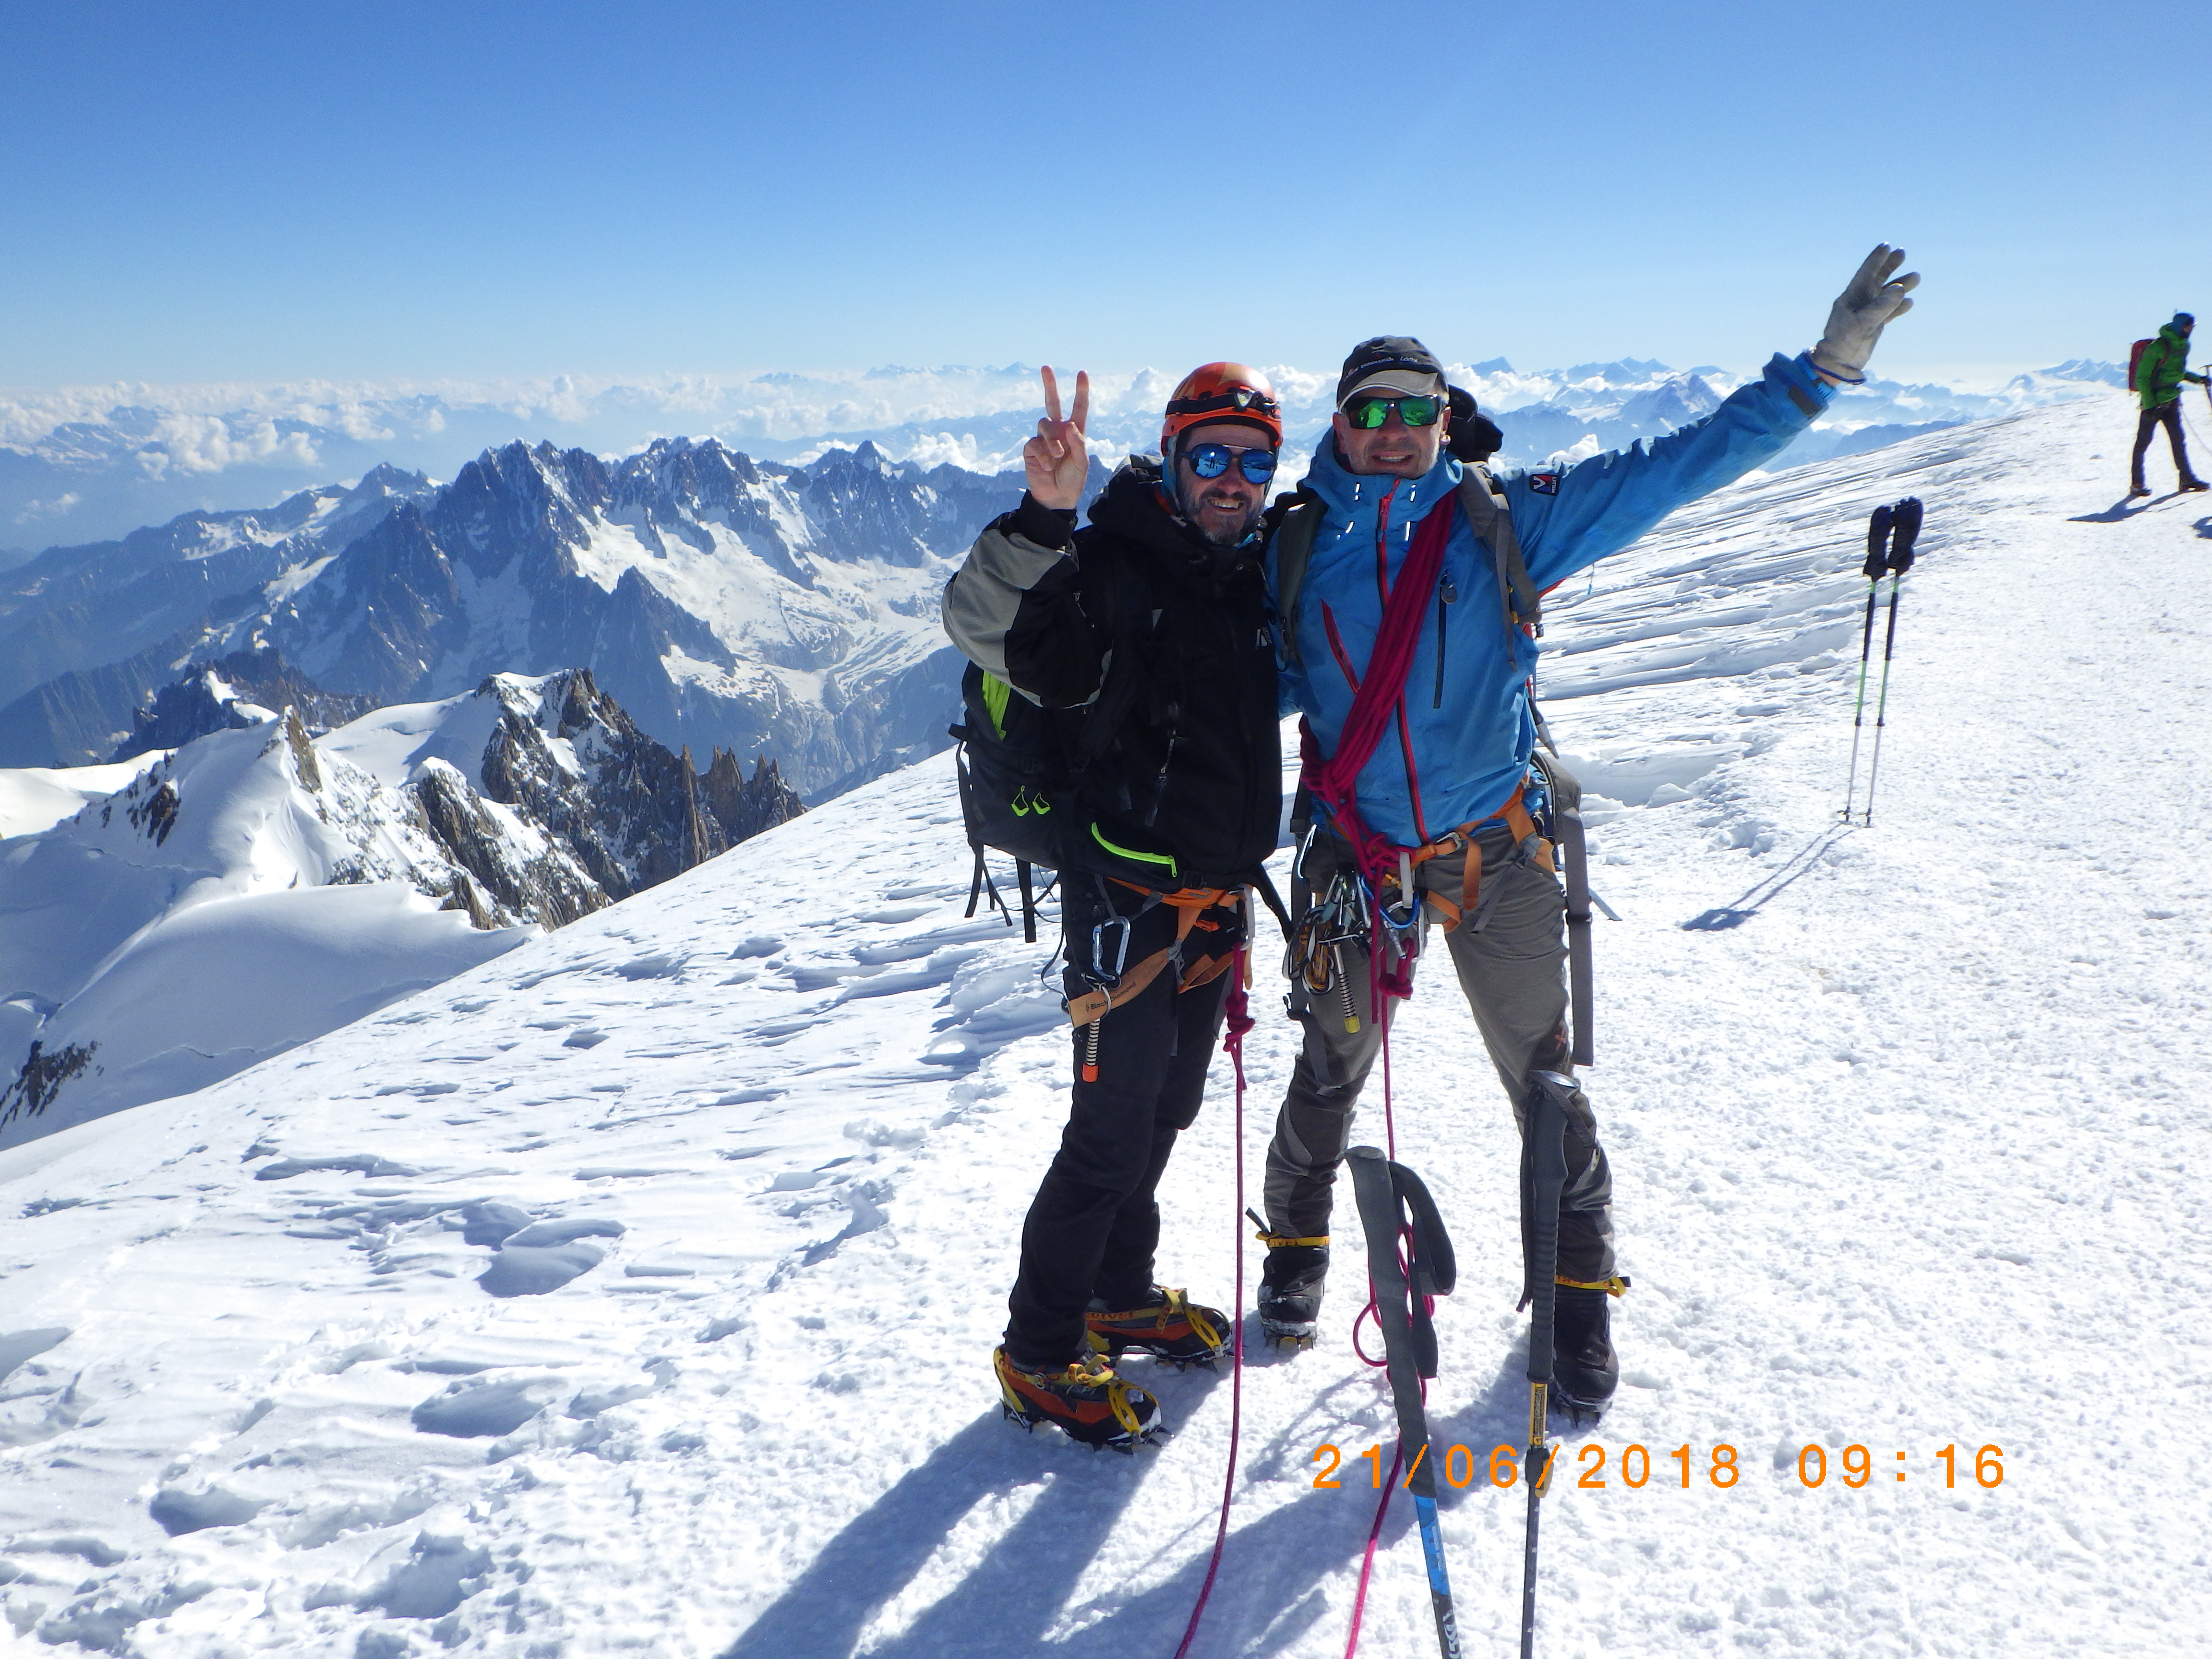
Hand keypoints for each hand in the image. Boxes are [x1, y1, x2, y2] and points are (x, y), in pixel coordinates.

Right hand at [1022, 366, 1089, 510]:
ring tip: (1057, 457)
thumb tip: (1070, 425)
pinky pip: (1034, 443)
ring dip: (1052, 441)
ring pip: (1044, 424)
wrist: (1056, 498)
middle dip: (1049, 385)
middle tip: (1046, 367)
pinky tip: (1046, 466)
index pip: (1078, 408)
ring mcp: (1043, 439)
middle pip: (1052, 403)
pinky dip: (1042, 454)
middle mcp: (1058, 431)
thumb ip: (1078, 444)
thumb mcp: (1081, 463)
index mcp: (1074, 432)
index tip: (1082, 373)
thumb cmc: (1073, 480)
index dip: (1080, 391)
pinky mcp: (1031, 449)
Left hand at [1810, 244, 1919, 382]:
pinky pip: (1889, 312)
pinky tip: (1910, 302)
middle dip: (1889, 266)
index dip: (1876, 259)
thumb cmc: (1844, 341)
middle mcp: (1859, 302)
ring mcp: (1868, 313)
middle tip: (1902, 253)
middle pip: (1877, 279)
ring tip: (1916, 277)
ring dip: (1900, 286)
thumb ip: (1881, 306)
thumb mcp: (1862, 323)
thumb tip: (1900, 289)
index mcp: (1851, 297)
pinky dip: (1899, 307)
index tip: (1886, 245)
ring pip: (1887, 295)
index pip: (1865, 273)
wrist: (1839, 363)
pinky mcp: (1875, 325)